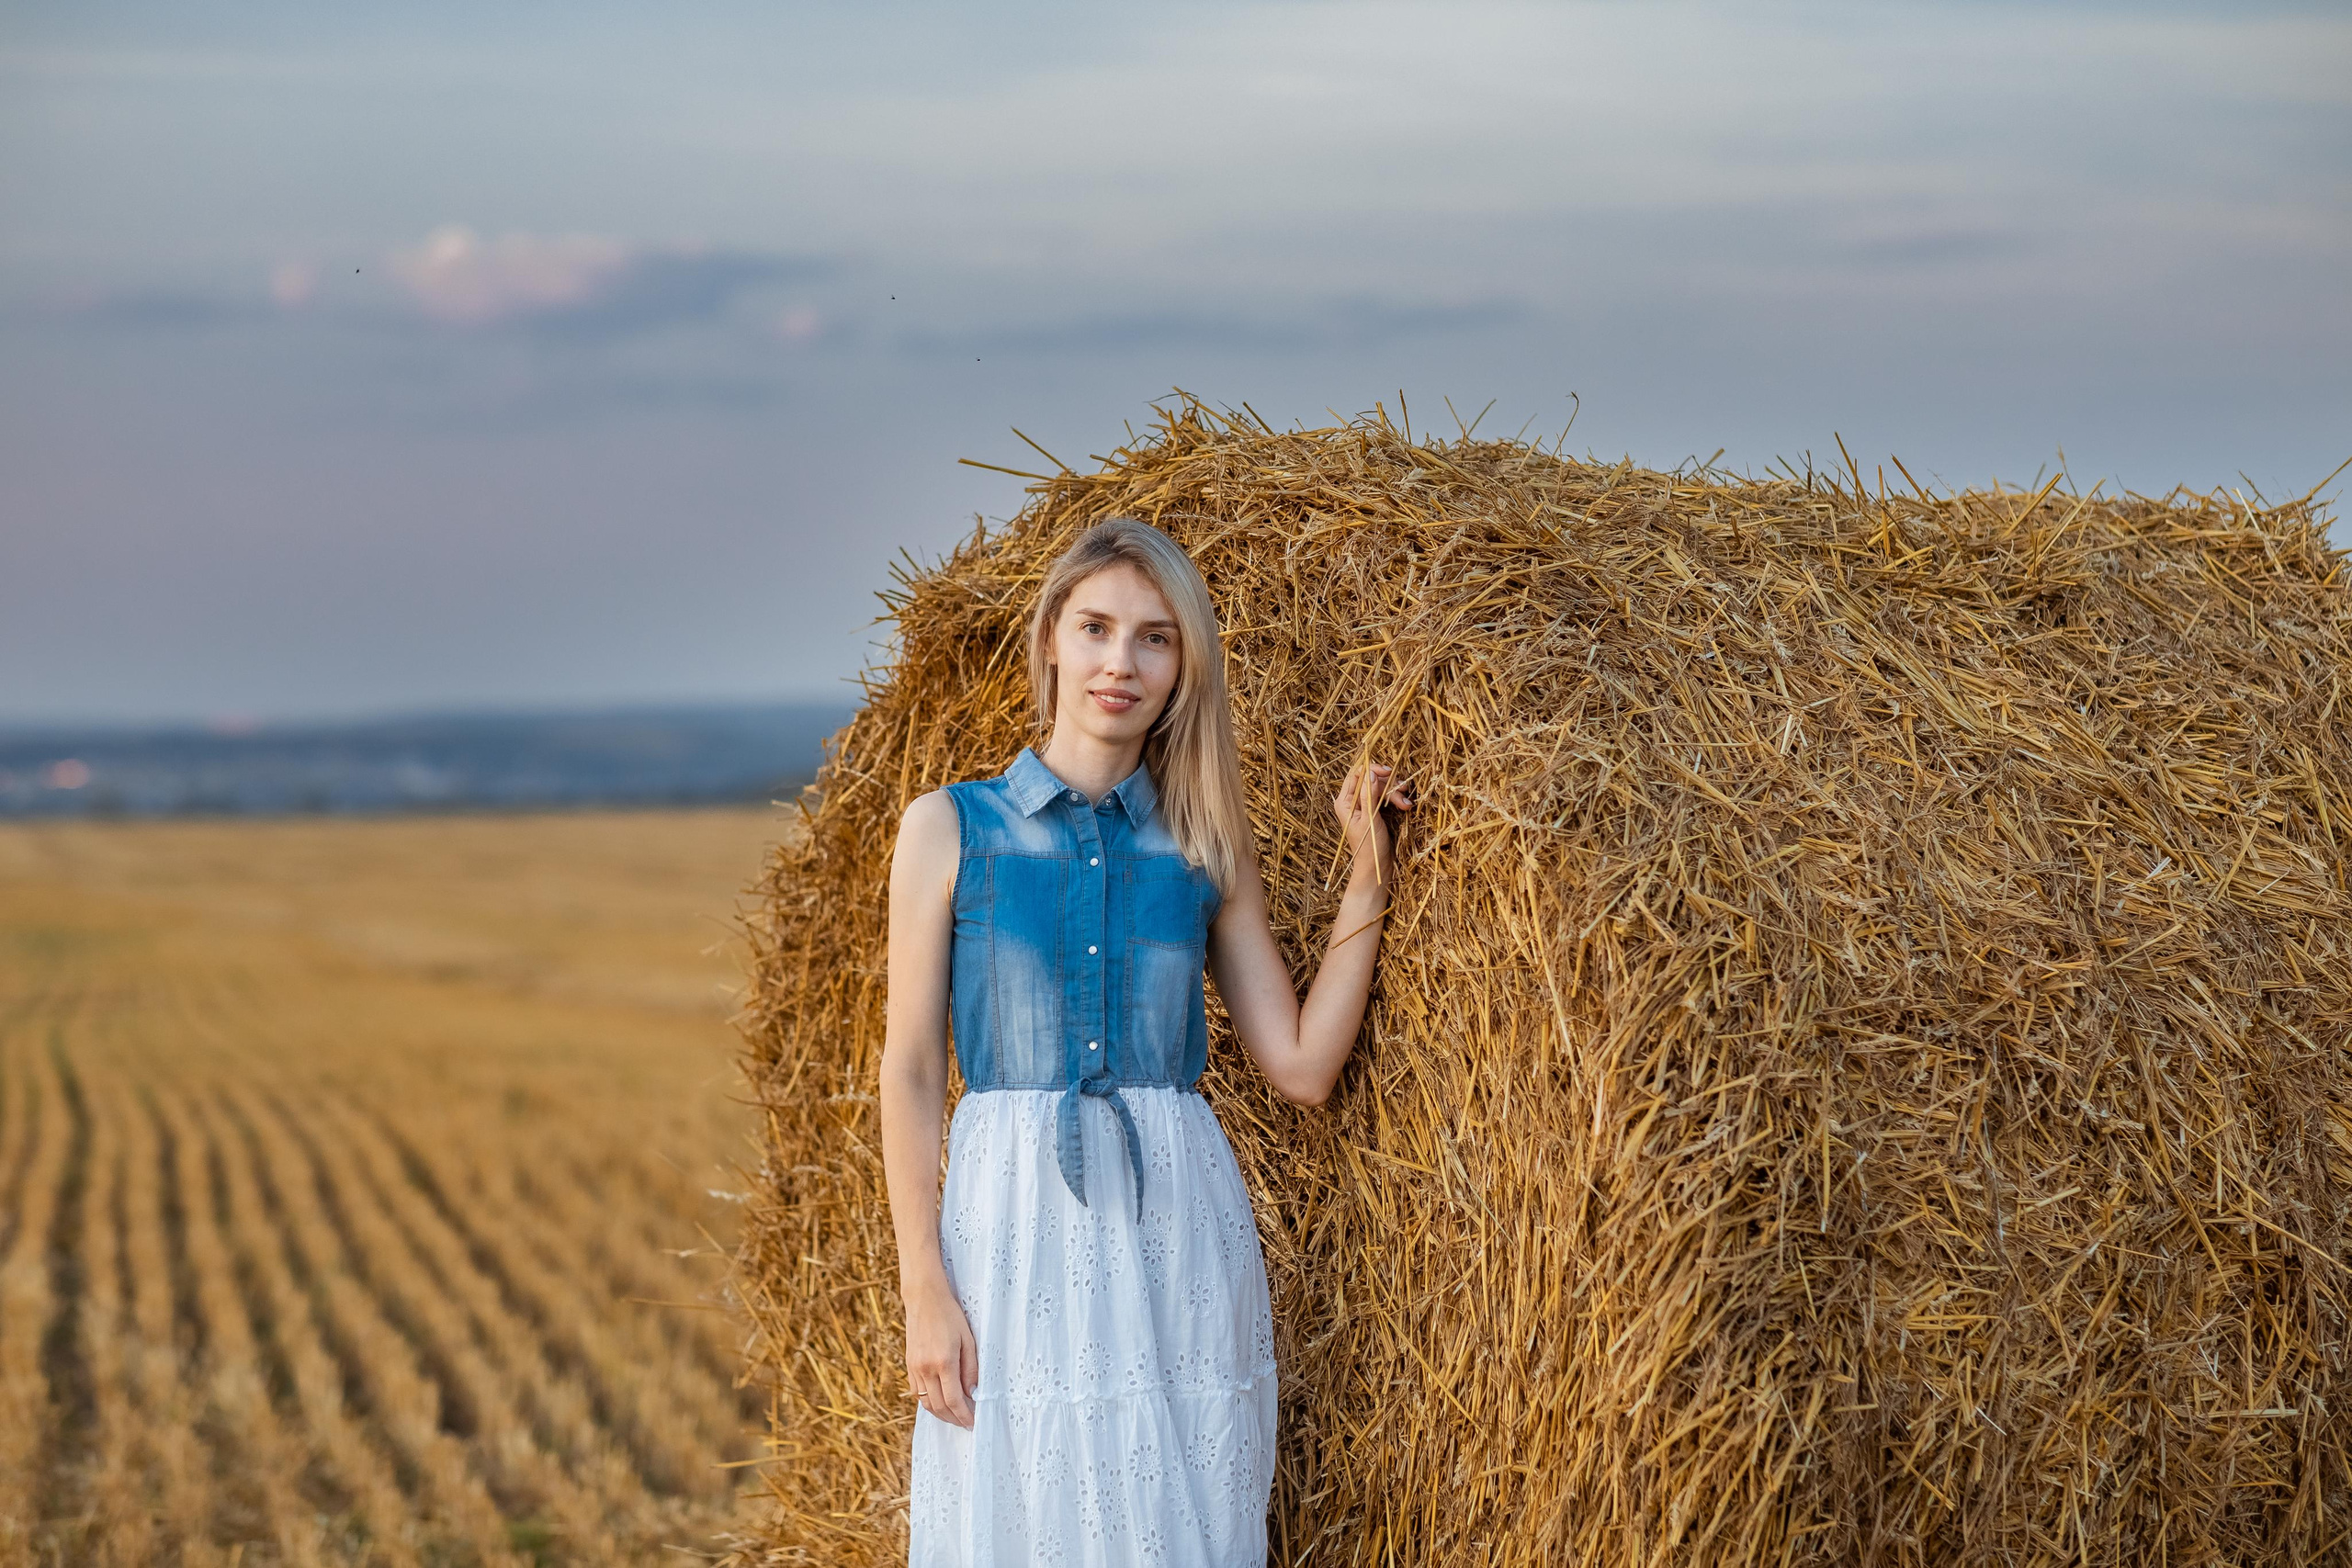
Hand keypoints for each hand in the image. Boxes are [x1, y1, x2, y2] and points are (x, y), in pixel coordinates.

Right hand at [904, 1272, 976, 1428]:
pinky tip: (939, 1402)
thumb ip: (971, 1368)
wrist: (924, 1299)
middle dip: (954, 1419)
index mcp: (943, 1362)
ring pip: (926, 1403)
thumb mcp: (968, 1339)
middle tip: (966, 1423)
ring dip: (941, 1414)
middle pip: (939, 1406)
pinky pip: (917, 1392)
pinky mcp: (909, 1365)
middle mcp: (926, 1368)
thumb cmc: (950, 1316)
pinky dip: (928, 1403)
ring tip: (954, 1416)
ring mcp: (915, 1368)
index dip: (964, 1415)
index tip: (973, 1422)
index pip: (954, 1400)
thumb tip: (973, 1392)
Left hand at [1334, 759, 1413, 887]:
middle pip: (1371, 781)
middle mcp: (1353, 802)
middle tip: (1403, 788)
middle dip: (1388, 784)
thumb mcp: (1369, 819)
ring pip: (1381, 789)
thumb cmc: (1369, 847)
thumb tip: (1370, 773)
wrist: (1377, 867)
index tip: (1388, 772)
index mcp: (1345, 802)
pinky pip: (1386, 798)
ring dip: (1395, 793)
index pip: (1356, 776)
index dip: (1372, 770)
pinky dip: (1396, 800)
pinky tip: (1406, 806)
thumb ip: (1369, 796)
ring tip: (1407, 803)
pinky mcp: (1375, 811)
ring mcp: (1364, 806)